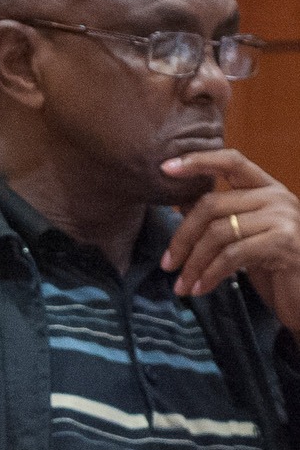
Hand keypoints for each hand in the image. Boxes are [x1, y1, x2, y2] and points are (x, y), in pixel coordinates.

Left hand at [161, 149, 299, 333]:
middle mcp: (277, 197)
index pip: (231, 162)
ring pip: (218, 232)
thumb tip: (179, 202)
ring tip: (182, 285)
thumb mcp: (244, 236)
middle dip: (182, 238)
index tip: (165, 168)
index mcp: (266, 188)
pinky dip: (210, 274)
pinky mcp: (283, 242)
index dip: (198, 161)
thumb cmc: (274, 265)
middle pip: (211, 205)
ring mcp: (283, 217)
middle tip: (167, 265)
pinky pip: (232, 255)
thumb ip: (219, 217)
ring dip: (193, 263)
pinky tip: (200, 288)